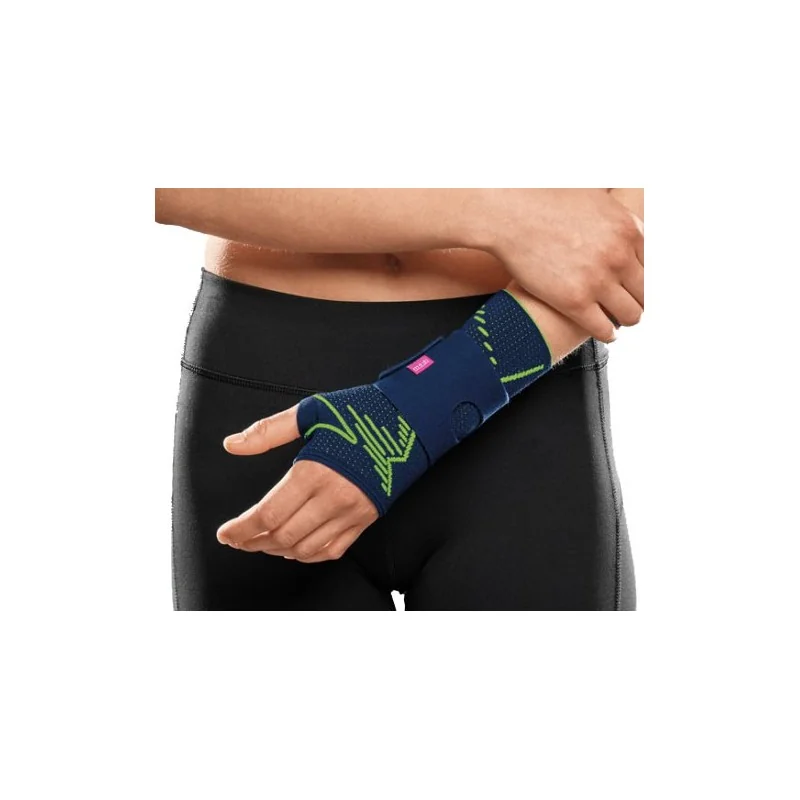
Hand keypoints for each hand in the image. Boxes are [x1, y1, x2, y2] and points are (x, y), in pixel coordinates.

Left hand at [216, 406, 378, 561]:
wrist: (411, 420)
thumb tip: (233, 445)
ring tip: (262, 542)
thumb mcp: (311, 411)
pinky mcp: (367, 519)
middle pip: (283, 536)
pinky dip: (308, 555)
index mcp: (314, 471)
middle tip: (238, 539)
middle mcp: (333, 497)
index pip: (268, 514)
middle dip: (254, 542)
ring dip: (278, 550)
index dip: (242, 529)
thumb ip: (268, 431)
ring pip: (305, 548)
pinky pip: (333, 550)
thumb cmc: (362, 412)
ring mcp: (352, 512)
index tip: (226, 533)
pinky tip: (294, 547)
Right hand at [479, 189, 643, 342]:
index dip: (644, 278)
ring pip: (631, 315)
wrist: (509, 212)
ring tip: (616, 320)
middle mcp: (619, 256)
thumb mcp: (594, 196)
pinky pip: (604, 329)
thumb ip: (614, 212)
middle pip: (646, 293)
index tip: (637, 286)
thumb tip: (621, 208)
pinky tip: (604, 332)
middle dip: (638, 301)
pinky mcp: (574, 302)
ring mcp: (598, 281)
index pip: (654, 266)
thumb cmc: (544, 198)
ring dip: (625, 319)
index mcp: (630, 229)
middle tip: (628, 305)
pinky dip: (607, 333)